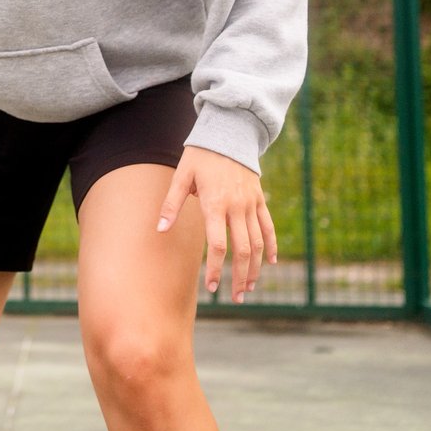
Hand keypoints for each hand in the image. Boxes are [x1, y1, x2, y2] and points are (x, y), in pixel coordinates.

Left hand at [157, 145, 276, 303]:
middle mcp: (237, 207)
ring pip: (257, 243)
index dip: (215, 269)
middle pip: (242, 251)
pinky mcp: (259, 199)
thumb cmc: (200, 155)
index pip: (218, 246)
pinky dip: (271, 246)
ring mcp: (251, 204)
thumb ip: (171, 204)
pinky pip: (268, 227)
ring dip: (255, 268)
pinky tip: (270, 263)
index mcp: (215, 204)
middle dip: (239, 277)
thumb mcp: (181, 176)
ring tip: (249, 287)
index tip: (211, 288)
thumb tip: (160, 229)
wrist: (229, 133)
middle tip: (236, 297)